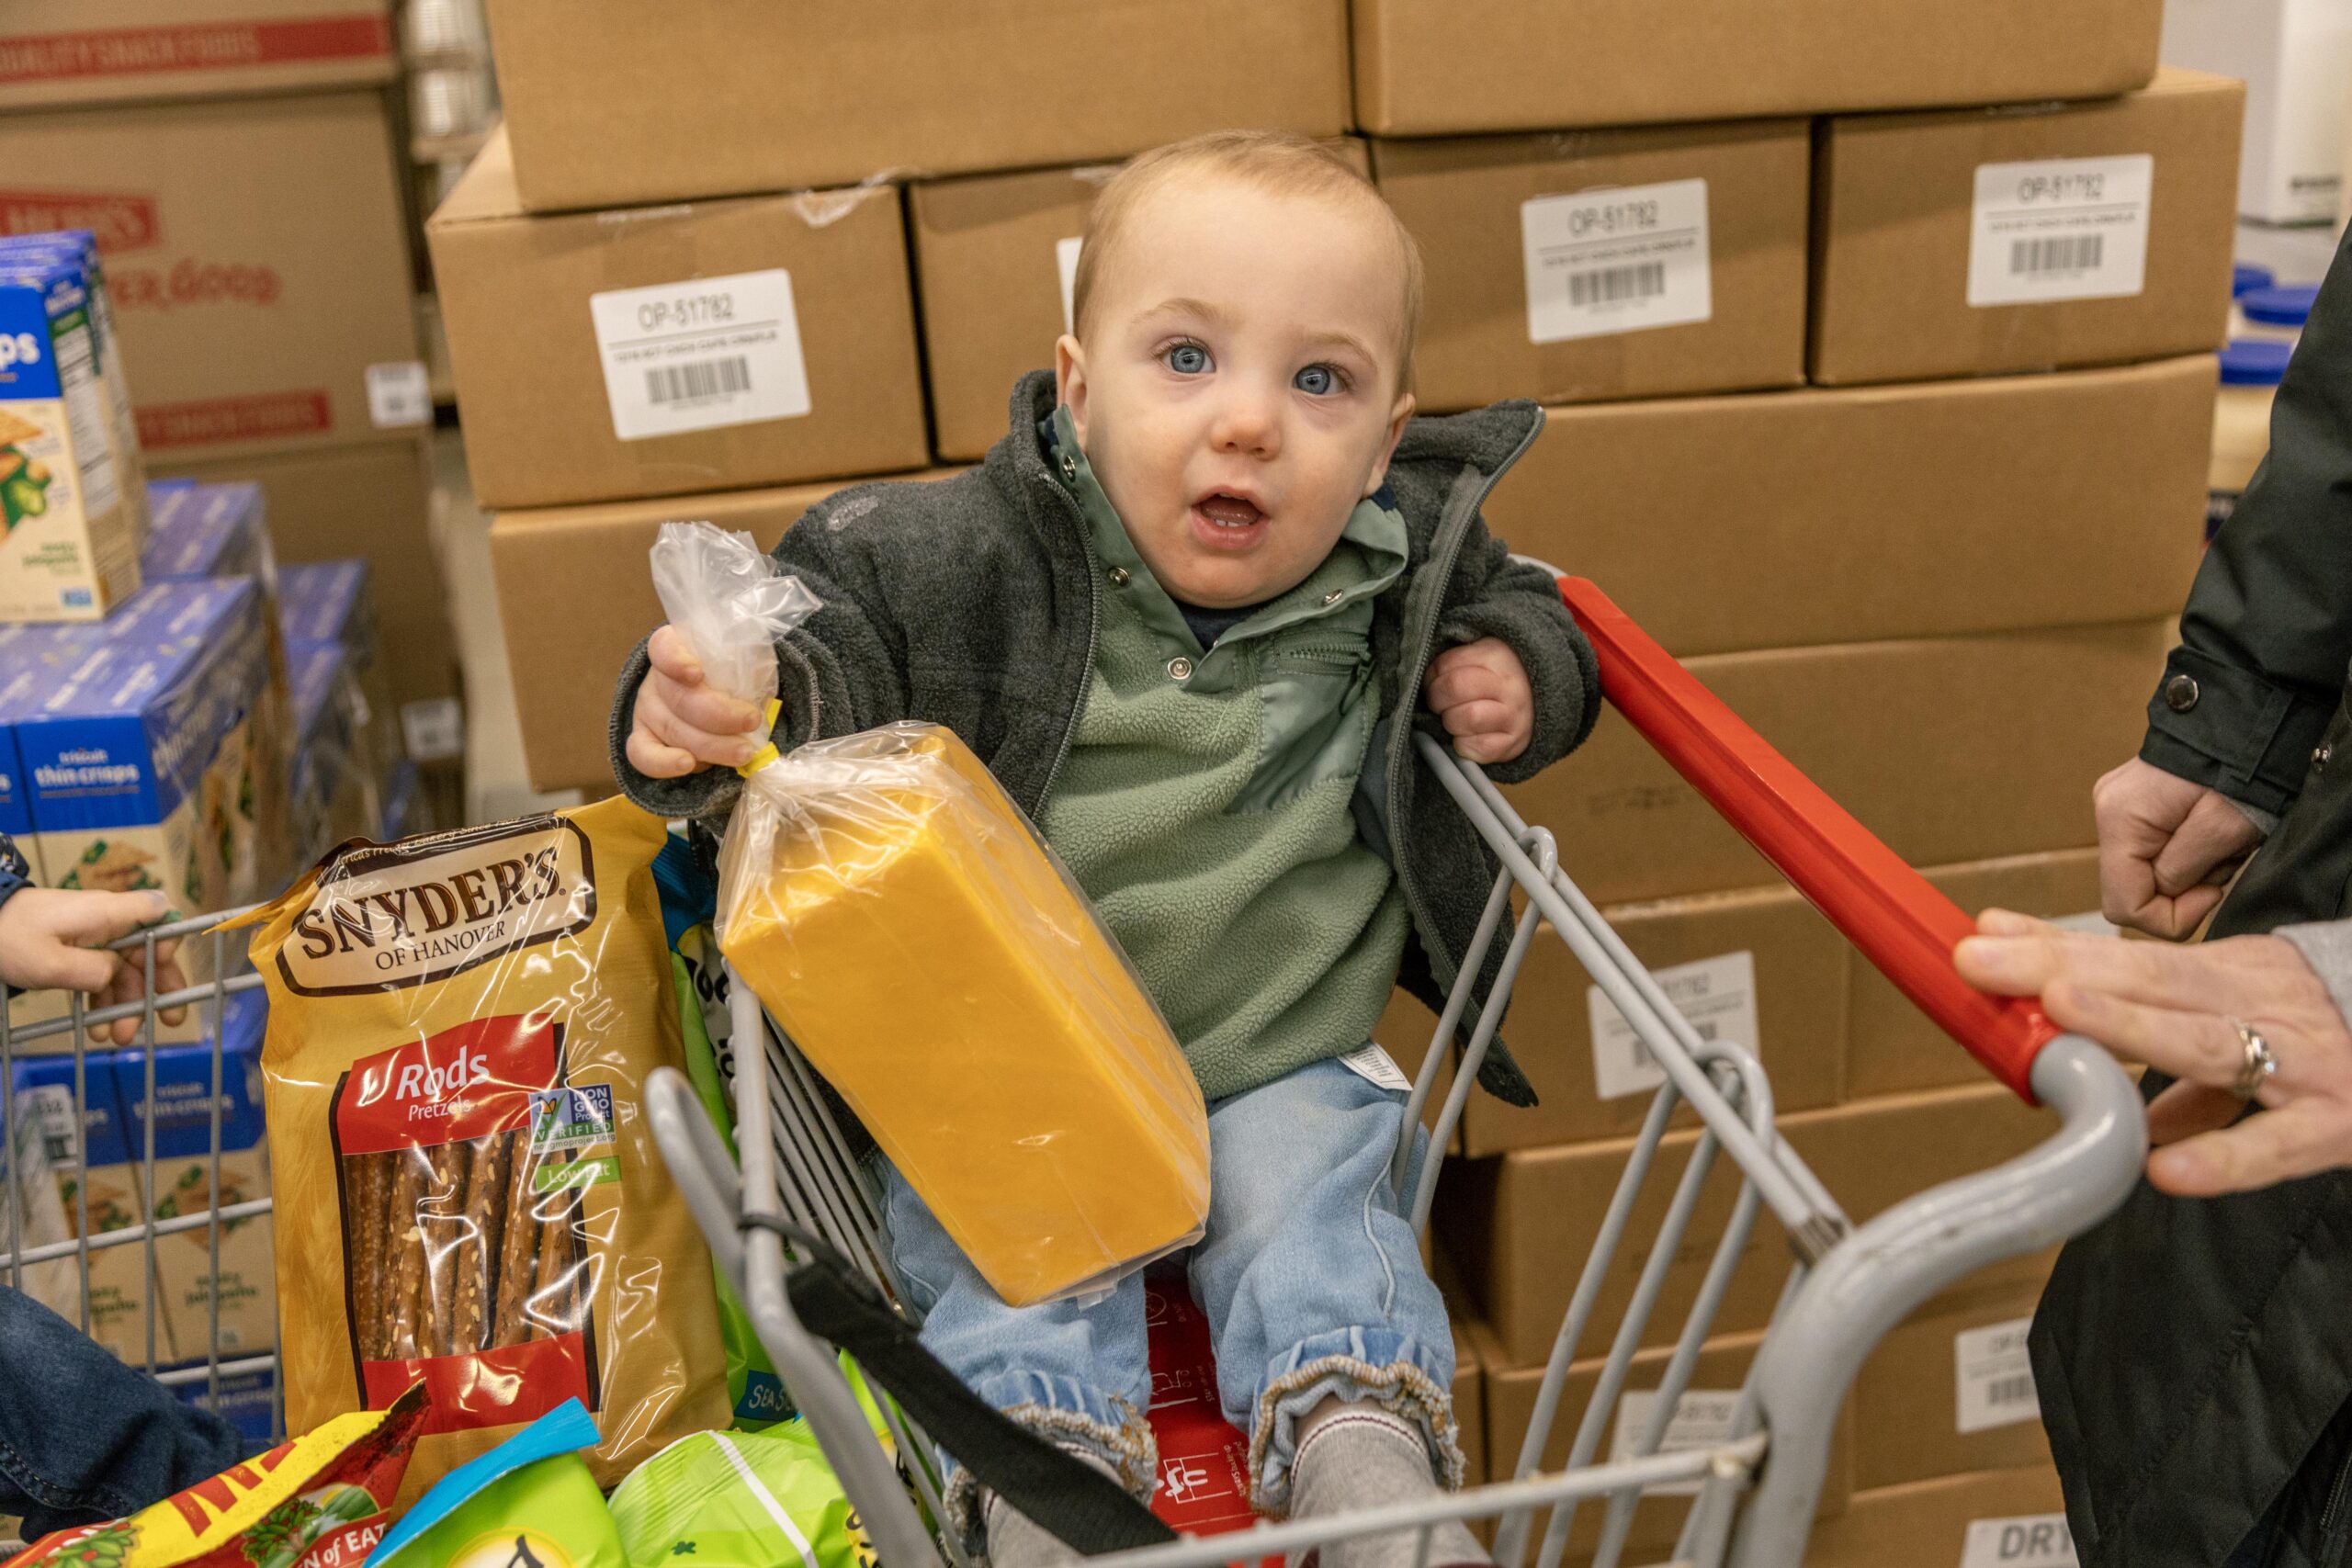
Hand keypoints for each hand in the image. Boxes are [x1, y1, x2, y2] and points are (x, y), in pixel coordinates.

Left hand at [0, 888, 188, 1045]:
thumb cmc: (11, 938)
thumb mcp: (51, 962)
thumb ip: (94, 970)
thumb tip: (117, 976)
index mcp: (108, 914)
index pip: (161, 913)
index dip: (170, 940)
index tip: (161, 967)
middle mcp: (109, 921)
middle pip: (149, 951)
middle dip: (160, 987)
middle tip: (171, 1019)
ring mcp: (94, 935)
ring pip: (125, 970)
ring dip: (128, 1003)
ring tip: (122, 1037)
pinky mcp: (79, 948)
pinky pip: (102, 974)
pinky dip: (104, 999)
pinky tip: (100, 1026)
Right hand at [625, 624, 770, 779]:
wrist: (709, 701)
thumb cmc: (728, 676)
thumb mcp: (738, 661)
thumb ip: (744, 666)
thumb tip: (760, 683)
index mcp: (673, 650)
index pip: (664, 649)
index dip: (676, 661)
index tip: (697, 673)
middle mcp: (655, 680)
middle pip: (679, 699)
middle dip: (720, 715)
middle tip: (752, 721)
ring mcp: (647, 712)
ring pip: (673, 730)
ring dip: (712, 745)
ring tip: (744, 752)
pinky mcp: (644, 740)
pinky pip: (645, 756)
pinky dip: (665, 764)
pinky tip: (687, 764)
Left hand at [1427, 638, 1533, 764]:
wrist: (1533, 703)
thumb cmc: (1493, 679)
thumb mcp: (1478, 656)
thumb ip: (1452, 661)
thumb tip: (1420, 679)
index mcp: (1496, 656)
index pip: (1447, 663)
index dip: (1431, 676)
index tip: (1433, 682)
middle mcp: (1508, 685)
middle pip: (1454, 688)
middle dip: (1437, 698)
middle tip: (1439, 703)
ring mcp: (1513, 715)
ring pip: (1467, 718)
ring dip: (1450, 722)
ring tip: (1453, 719)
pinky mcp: (1513, 743)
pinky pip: (1477, 748)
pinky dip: (1462, 745)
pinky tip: (1465, 736)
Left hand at [1956, 909, 2351, 1195]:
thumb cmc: (2329, 1031)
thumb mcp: (2245, 1011)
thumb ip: (2155, 1028)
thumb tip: (2059, 1046)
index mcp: (2234, 977)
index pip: (2128, 956)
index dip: (2052, 946)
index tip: (1978, 936)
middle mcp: (2264, 1006)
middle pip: (2151, 982)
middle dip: (2060, 968)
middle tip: (1981, 960)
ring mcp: (2303, 1065)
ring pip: (2207, 1043)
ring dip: (2131, 1027)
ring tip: (2063, 1013)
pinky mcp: (2339, 1126)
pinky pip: (2277, 1145)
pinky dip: (2223, 1156)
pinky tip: (2165, 1168)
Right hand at [2093, 758, 2264, 939]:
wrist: (2243, 722)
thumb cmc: (2239, 770)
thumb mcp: (2222, 829)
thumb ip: (2181, 874)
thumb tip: (2164, 895)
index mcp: (2120, 821)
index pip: (2124, 906)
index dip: (2170, 917)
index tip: (2212, 893)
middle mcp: (2105, 813)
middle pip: (2131, 890)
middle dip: (2180, 891)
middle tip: (2220, 864)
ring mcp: (2115, 807)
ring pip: (2142, 873)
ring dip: (2185, 871)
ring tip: (2219, 842)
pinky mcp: (2130, 805)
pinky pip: (2148, 852)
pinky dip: (2181, 855)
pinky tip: (2205, 833)